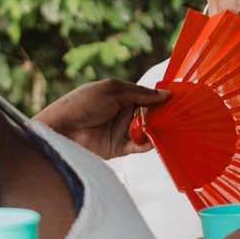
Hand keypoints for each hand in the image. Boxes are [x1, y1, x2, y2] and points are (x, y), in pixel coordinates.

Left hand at [34, 80, 169, 158]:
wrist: (62, 129)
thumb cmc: (83, 103)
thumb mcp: (113, 90)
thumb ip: (140, 93)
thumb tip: (165, 94)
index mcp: (120, 95)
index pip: (146, 97)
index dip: (159, 99)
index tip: (177, 100)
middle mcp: (122, 113)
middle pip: (148, 114)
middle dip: (161, 115)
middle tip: (177, 116)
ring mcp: (120, 130)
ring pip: (146, 131)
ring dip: (156, 130)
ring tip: (167, 128)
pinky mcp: (117, 148)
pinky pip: (137, 146)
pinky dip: (147, 144)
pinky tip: (153, 140)